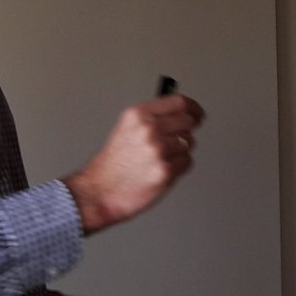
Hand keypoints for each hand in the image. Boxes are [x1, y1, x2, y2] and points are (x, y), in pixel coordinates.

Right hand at [64, 93, 204, 233]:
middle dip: (184, 133)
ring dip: (179, 152)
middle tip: (173, 144)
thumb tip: (180, 114)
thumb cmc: (113, 164)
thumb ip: (153, 118)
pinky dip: (179, 168)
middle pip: (187, 123)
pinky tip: (161, 171)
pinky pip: (187, 162)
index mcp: (138, 115)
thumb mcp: (127, 128)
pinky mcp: (165, 171)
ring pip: (189, 143)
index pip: (179, 103)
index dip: (193, 108)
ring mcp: (158, 150)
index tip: (198, 114)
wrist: (98, 192)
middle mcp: (149, 129)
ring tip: (159, 160)